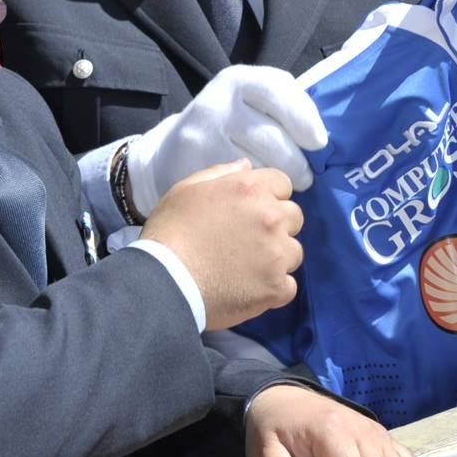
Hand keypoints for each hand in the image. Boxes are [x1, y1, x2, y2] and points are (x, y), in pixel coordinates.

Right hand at [128, 66, 325, 217]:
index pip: (277, 90)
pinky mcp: (191, 170)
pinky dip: (253, 200)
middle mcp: (215, 105)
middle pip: (272, 138)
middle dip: (297, 163)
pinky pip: (237, 190)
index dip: (304, 117)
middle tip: (306, 179)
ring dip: (277, 186)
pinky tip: (255, 203)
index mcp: (236, 81)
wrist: (168, 156)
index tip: (319, 143)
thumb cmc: (229, 130)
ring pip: (258, 168)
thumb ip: (283, 108)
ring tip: (281, 192)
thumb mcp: (249, 105)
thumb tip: (324, 139)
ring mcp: (200, 137)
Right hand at [140, 161, 302, 329]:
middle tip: (248, 242)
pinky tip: (250, 290)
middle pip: (293, 217)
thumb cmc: (169, 233)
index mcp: (251, 189)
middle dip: (276, 227)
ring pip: (294, 252)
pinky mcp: (276, 288)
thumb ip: (221, 174)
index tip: (250, 212)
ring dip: (277, 259)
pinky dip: (273, 289)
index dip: (268, 197)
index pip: (282, 184)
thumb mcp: (186, 190)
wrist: (163, 282)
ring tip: (247, 269)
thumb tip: (246, 167)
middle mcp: (271, 217)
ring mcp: (277, 254)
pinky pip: (289, 287)